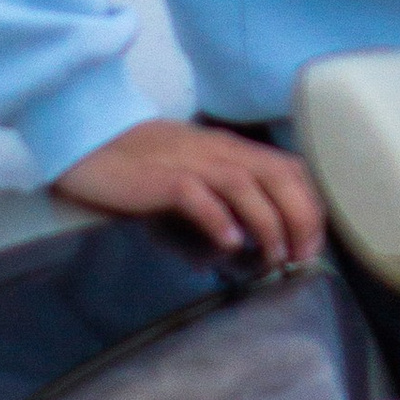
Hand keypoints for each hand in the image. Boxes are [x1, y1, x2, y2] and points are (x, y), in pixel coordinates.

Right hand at [54, 118, 326, 268]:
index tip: (312, 243)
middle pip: (277, 174)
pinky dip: (218, 218)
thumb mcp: (190, 176)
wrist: (87, 140)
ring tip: (273, 259)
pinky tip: (228, 244)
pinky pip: (196, 195)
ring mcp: (190, 161)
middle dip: (300, 217)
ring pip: (244, 184)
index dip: (309, 205)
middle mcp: (217, 150)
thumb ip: (217, 204)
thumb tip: (234, 247)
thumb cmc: (139, 165)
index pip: (288, 168)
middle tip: (302, 257)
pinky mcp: (160, 178)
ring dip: (267, 223)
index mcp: (229, 149)